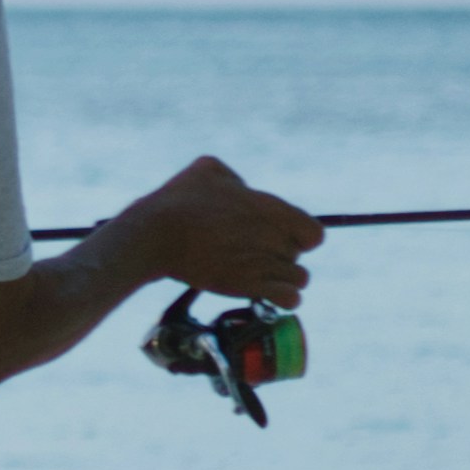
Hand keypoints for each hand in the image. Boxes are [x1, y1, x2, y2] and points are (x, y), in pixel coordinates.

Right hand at [129, 154, 321, 305]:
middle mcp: (274, 237)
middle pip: (299, 256)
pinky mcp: (249, 286)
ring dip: (282, 279)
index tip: (277, 237)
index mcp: (271, 209)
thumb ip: (233, 178)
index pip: (314, 232)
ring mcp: (263, 263)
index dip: (299, 236)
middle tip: (251, 256)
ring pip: (299, 279)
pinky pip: (290, 299)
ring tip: (258, 277)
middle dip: (280, 257)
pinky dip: (282, 299)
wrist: (154, 235)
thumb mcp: (206, 170)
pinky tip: (263, 293)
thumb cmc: (176, 201)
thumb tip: (239, 187)